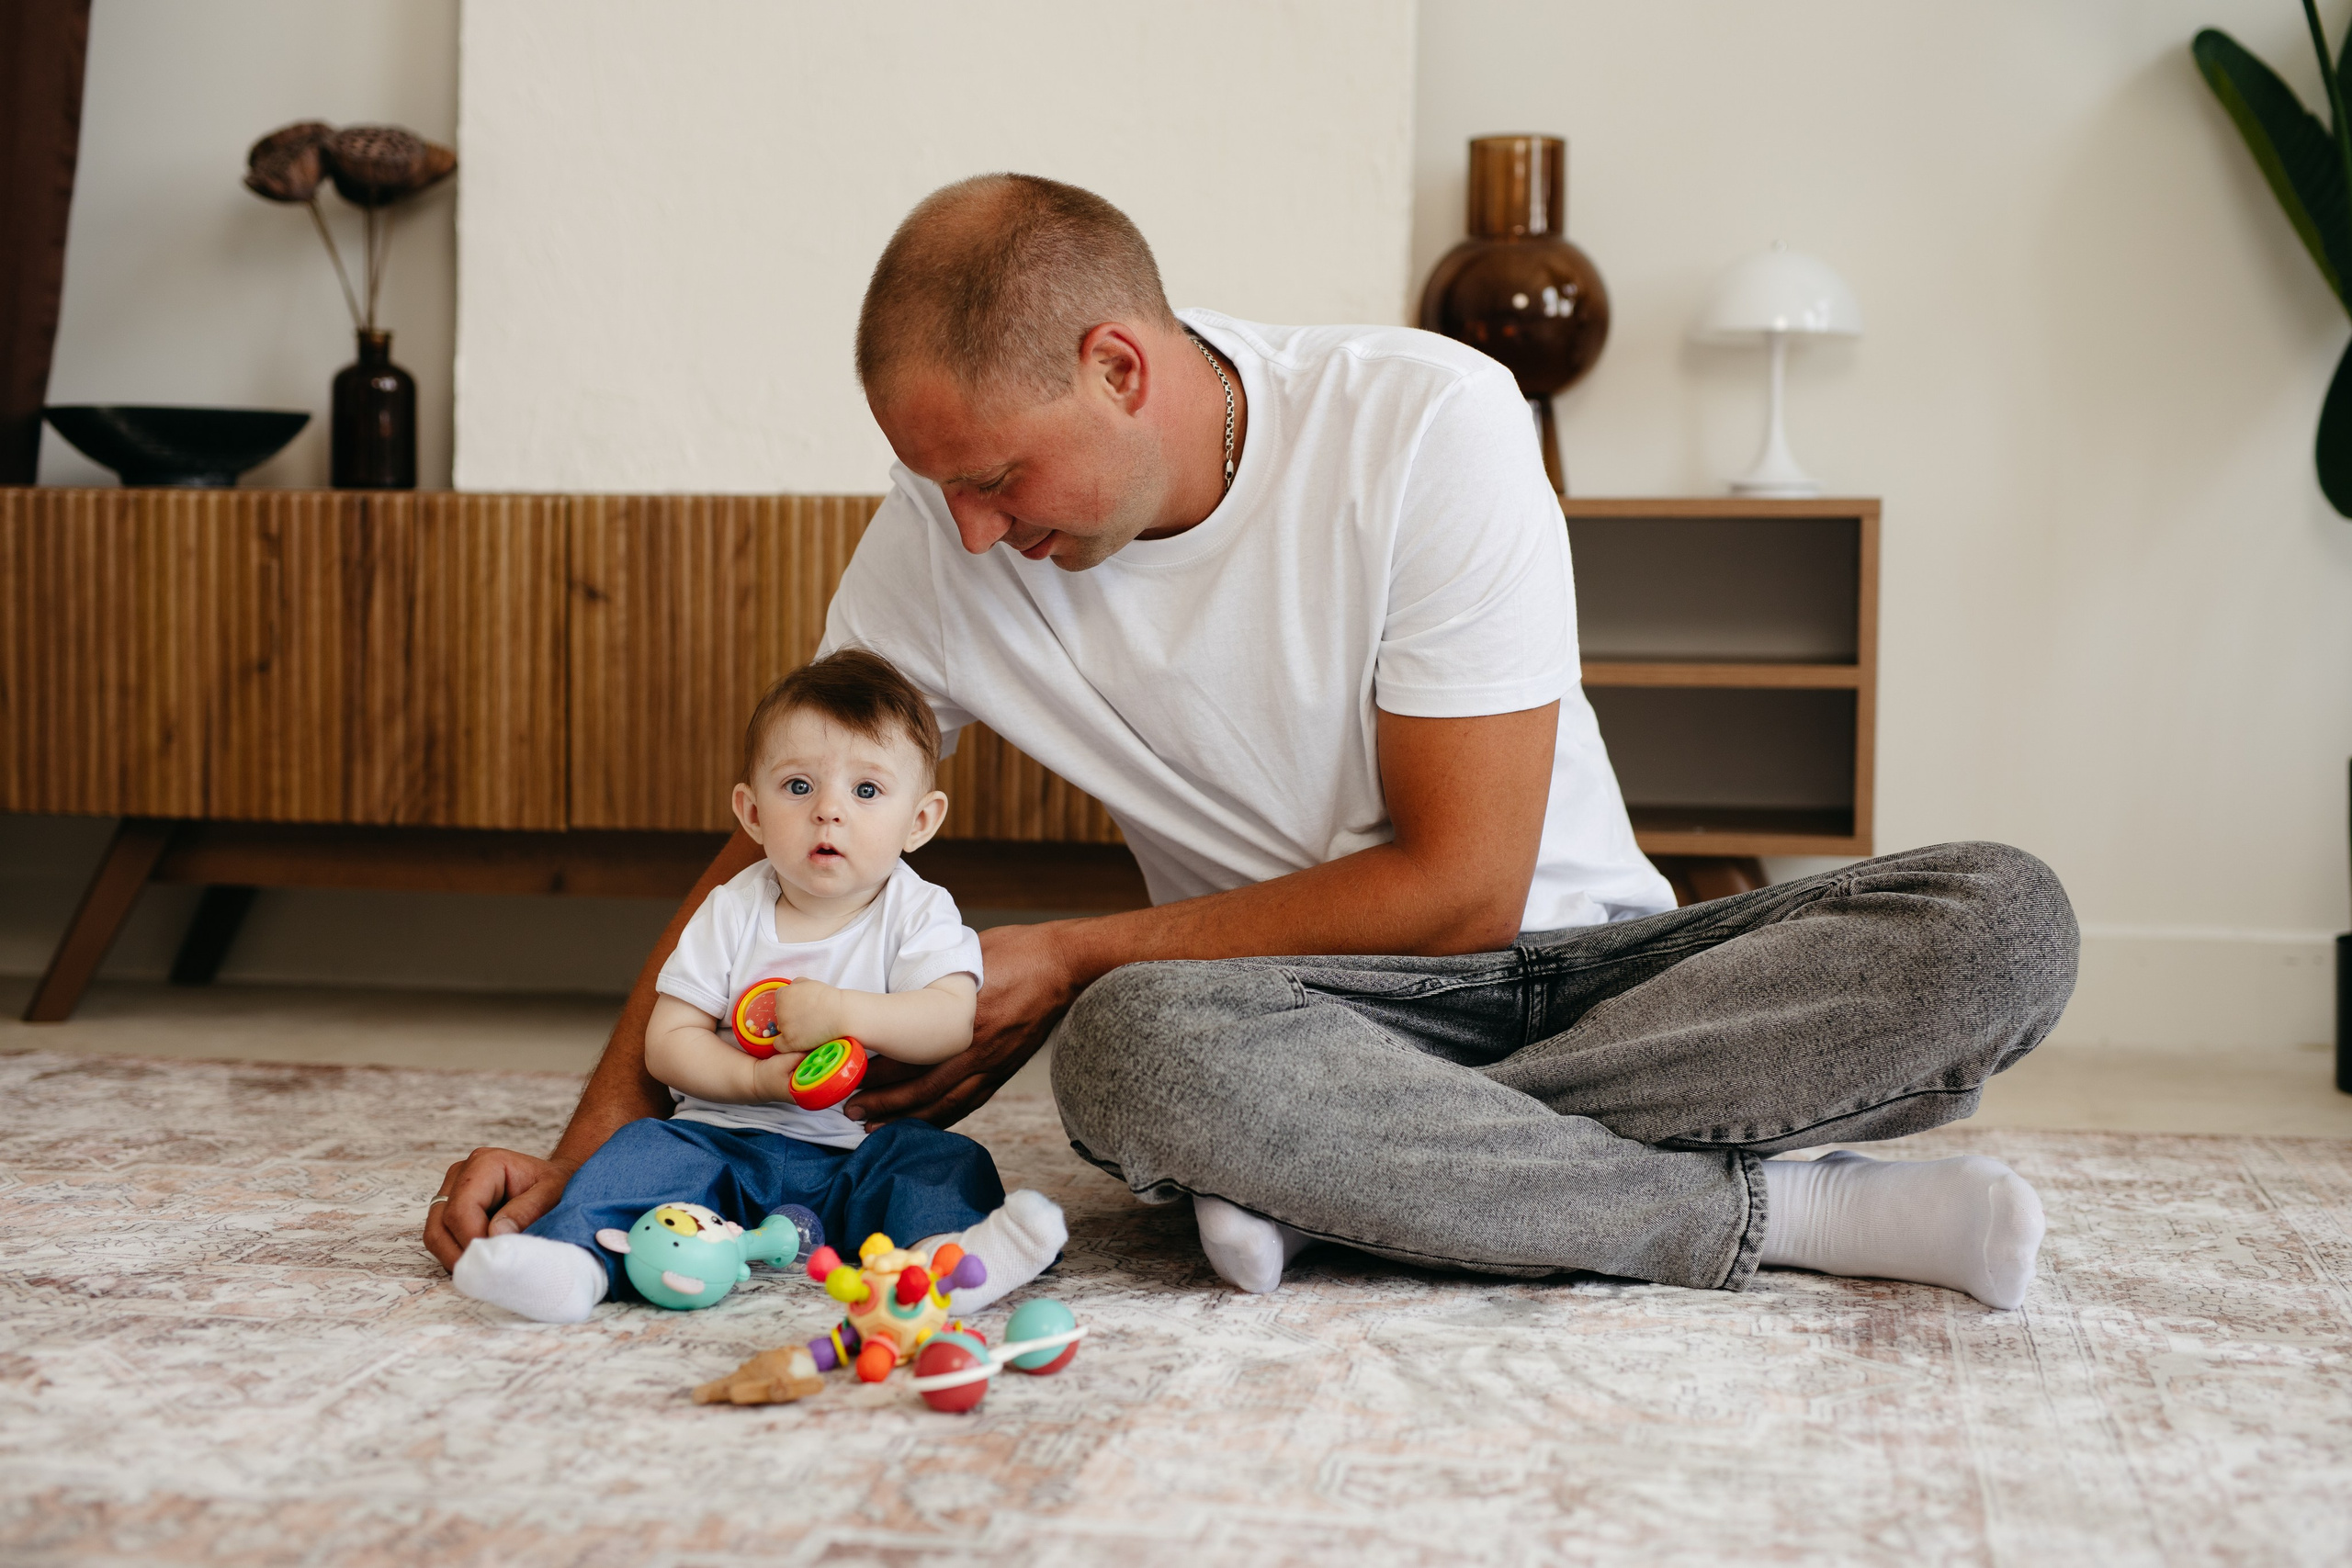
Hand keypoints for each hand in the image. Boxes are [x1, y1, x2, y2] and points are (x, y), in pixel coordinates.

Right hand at [422, 1146, 577, 1271]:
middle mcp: (461, 1175)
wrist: (555, 1182)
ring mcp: (452, 1192)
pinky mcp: (451, 1209)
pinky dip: (457, 1254)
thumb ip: (527, 1211)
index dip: (473, 1240)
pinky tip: (483, 1260)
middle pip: (441, 1224)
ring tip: (487, 1268)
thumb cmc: (556, 1185)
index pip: (461, 1210)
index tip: (496, 1260)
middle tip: (488, 1272)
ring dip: (456, 1257)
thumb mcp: (553, 1194)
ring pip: (436, 1234)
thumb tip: (495, 1235)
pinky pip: (442, 1239)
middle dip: (462, 1253)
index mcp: (484, 1164)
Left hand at [772, 977, 846, 1053]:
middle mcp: (780, 1009)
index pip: (779, 999)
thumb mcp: (810, 983)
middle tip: (806, 1018)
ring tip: (809, 1028)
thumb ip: (796, 985)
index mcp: (783, 994)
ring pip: (781, 1029)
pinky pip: (780, 1045)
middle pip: (779, 1014)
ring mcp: (785, 1026)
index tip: (799, 1008)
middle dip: (790, 1016)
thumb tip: (792, 989)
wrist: (841, 1014)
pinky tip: (798, 1041)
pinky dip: (787, 1044)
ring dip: (791, 1029)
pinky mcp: (790, 1041)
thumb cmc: (829, 999)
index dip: (790, 1003)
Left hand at [843, 919, 1082, 1128]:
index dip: (879, 1070)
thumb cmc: (1018, 952)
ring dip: (908, 1118)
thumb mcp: (968, 957)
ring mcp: (994, 1063)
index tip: (849, 1073)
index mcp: (966, 1020)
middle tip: (851, 1110)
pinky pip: (970, 1103)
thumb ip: (936, 979)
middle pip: (924, 1088)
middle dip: (885, 1103)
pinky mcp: (1005, 1070)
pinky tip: (922, 1122)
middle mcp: (979, 1049)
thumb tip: (900, 987)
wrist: (1065, 965)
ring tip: (876, 1127)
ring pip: (946, 1104)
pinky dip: (942, 1117)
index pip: (913, 1056)